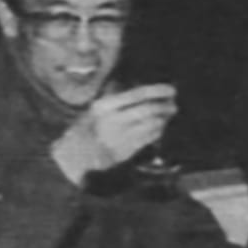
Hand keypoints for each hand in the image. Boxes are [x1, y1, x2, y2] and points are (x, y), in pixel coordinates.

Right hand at [53, 84, 178, 181]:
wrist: (73, 157)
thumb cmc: (85, 129)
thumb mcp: (95, 110)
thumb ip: (116, 100)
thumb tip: (143, 92)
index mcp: (104, 106)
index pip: (136, 95)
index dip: (157, 91)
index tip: (171, 90)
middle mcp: (113, 121)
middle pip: (148, 110)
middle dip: (165, 107)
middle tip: (173, 104)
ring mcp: (121, 137)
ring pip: (152, 125)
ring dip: (164, 119)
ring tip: (169, 114)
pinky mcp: (127, 151)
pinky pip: (149, 138)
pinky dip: (158, 131)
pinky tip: (160, 127)